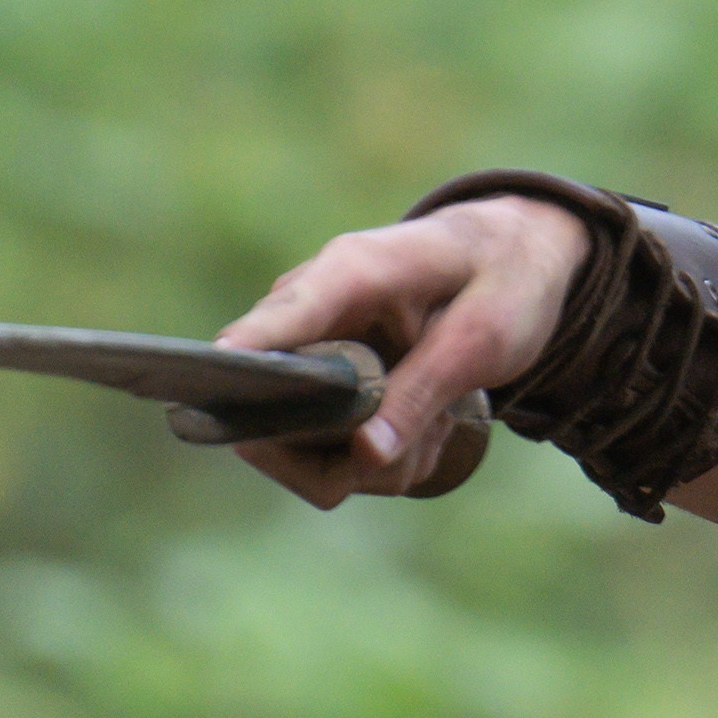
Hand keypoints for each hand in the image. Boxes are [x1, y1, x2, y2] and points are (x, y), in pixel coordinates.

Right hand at [216, 197, 594, 507]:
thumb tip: (361, 458)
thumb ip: (424, 391)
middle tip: (427, 437)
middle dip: (345, 456)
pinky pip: (326, 454)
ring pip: (300, 451)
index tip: (203, 402)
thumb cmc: (502, 278)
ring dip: (376, 461)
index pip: (275, 321)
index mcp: (350, 272)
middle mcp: (310, 311)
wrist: (515, 255)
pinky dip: (382, 457)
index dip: (240, 364)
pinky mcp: (315, 383)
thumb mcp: (485, 336)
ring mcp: (306, 349)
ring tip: (438, 423)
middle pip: (269, 414)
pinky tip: (426, 425)